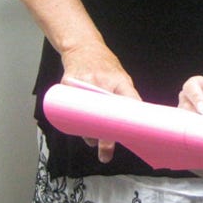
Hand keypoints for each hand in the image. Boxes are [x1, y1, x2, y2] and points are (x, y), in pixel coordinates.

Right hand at [61, 41, 139, 162]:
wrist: (83, 47)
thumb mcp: (121, 77)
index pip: (130, 102)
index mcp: (120, 81)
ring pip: (86, 118)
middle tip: (106, 154)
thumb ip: (125, 96)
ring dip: (89, 134)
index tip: (132, 138)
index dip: (131, 122)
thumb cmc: (105, 66)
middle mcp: (102, 82)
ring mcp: (84, 84)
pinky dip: (77, 125)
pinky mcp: (69, 86)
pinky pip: (72, 111)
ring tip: (92, 140)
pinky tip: (81, 130)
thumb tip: (134, 121)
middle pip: (105, 116)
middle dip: (105, 139)